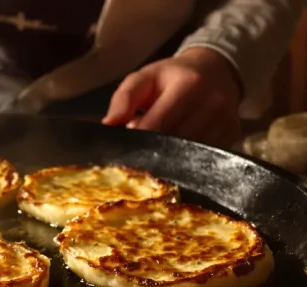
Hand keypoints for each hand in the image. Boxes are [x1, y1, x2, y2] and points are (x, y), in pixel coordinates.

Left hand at [102, 47, 241, 146]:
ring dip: (170, 159)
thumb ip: (124, 98)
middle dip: (152, 151)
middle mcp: (212, 104)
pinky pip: (206, 158)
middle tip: (137, 156)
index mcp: (188, 85)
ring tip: (156, 153)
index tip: (124, 149)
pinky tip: (176, 155)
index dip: (139, 139)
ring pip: (190, 155)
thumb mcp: (145, 77)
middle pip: (175, 143)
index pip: (158, 124)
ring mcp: (226, 121)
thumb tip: (109, 125)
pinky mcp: (233, 135)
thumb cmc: (173, 76)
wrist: (216, 69)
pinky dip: (187, 161)